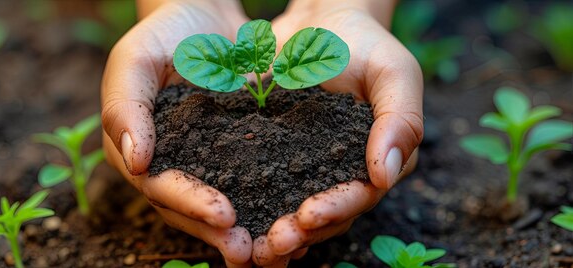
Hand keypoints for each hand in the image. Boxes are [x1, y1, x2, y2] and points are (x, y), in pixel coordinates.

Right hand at [101, 1, 252, 265]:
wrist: (205, 14)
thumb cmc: (163, 34)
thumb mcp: (134, 59)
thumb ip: (126, 108)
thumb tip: (136, 164)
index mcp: (140, 152)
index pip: (161, 187)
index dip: (190, 204)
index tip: (224, 215)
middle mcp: (172, 166)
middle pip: (191, 210)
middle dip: (220, 232)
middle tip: (250, 252)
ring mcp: (206, 163)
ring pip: (223, 206)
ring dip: (246, 230)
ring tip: (275, 250)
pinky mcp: (239, 153)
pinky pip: (253, 183)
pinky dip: (269, 204)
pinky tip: (293, 220)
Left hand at [252, 0, 423, 265]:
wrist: (320, 23)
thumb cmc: (364, 43)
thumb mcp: (393, 72)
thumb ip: (400, 120)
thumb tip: (387, 174)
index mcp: (377, 162)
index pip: (359, 196)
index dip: (336, 209)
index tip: (308, 215)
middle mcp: (343, 174)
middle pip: (324, 216)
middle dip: (299, 233)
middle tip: (271, 244)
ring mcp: (308, 169)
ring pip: (292, 212)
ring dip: (271, 231)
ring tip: (246, 245)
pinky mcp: (274, 157)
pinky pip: (261, 187)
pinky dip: (247, 205)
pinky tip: (225, 218)